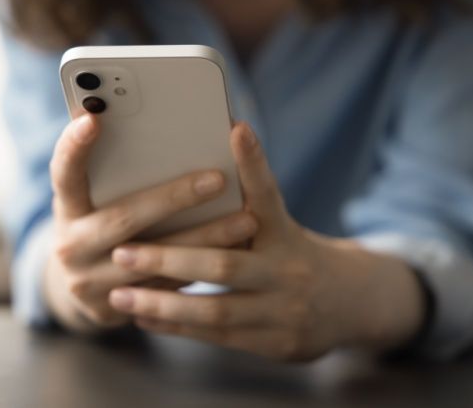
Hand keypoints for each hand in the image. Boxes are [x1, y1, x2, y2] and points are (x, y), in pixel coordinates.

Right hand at [44, 114, 258, 332]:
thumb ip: (114, 170)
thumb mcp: (94, 198)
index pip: (64, 172)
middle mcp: (71, 245)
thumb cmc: (99, 222)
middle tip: (217, 180)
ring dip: (203, 239)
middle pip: (124, 218)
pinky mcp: (113, 309)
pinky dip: (201, 267)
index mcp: (67, 207)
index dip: (74, 146)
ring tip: (246, 220)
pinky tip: (236, 252)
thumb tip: (166, 123)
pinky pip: (166, 287)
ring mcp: (89, 282)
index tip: (93, 118)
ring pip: (154, 260)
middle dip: (173, 198)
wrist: (80, 287)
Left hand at [107, 122, 424, 359]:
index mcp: (285, 231)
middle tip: (124, 251)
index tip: (235, 129)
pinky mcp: (276, 343)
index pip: (267, 192)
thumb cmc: (293, 252)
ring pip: (216, 309)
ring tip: (122, 295)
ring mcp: (284, 309)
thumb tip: (213, 144)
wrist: (350, 303)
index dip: (252, 162)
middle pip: (224, 264)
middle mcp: (287, 269)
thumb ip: (245, 200)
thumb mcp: (279, 224)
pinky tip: (144, 318)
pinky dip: (178, 327)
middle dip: (169, 259)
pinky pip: (218, 336)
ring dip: (164, 303)